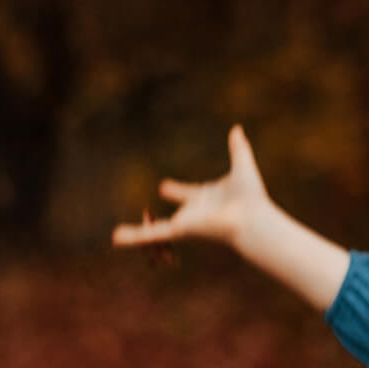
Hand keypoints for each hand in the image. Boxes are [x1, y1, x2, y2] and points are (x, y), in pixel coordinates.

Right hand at [113, 125, 271, 251]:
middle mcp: (195, 214)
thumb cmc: (252, 197)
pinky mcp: (180, 230)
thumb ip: (238, 148)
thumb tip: (237, 128)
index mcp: (207, 199)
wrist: (252, 219)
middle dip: (158, 218)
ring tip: (116, 237)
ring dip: (138, 234)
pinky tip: (116, 239)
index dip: (176, 192)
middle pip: (174, 216)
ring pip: (157, 230)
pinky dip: (134, 237)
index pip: (188, 194)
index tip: (163, 187)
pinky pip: (152, 235)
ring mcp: (186, 223)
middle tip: (142, 216)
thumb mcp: (242, 165)